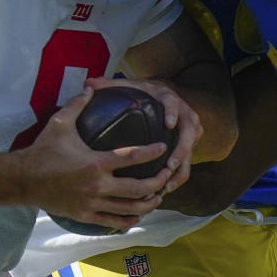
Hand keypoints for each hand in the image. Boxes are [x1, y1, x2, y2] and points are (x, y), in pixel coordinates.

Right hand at [19, 88, 173, 229]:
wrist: (22, 179)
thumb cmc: (42, 150)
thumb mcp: (59, 123)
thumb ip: (78, 104)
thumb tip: (91, 86)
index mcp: (96, 162)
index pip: (132, 157)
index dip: (152, 152)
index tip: (163, 147)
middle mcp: (97, 185)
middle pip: (138, 189)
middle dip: (157, 184)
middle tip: (166, 177)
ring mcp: (92, 203)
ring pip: (129, 209)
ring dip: (148, 204)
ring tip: (157, 198)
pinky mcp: (85, 216)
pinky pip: (112, 222)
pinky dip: (128, 220)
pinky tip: (137, 216)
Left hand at [85, 75, 202, 191]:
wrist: (164, 98)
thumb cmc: (142, 93)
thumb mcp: (128, 86)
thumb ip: (108, 85)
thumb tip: (87, 85)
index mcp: (168, 98)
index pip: (173, 103)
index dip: (173, 112)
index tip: (168, 124)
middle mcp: (184, 115)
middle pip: (189, 132)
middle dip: (182, 150)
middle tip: (170, 165)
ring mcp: (188, 132)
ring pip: (189, 153)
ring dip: (180, 170)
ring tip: (166, 185)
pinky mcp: (188, 147)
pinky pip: (185, 165)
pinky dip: (176, 178)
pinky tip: (163, 191)